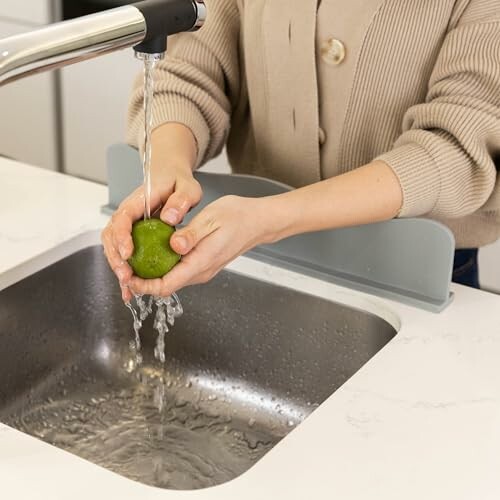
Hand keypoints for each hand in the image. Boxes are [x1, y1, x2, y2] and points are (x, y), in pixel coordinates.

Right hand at [101, 163, 201, 301]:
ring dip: (118, 267)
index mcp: (138, 200)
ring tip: (127, 288)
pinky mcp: (133, 233)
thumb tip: (169, 217)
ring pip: (113, 246)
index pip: (122, 218)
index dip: (121, 236)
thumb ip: (180, 201)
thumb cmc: (178, 181)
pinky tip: (131, 288)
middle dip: (115, 258)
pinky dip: (126, 269)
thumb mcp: (187, 188)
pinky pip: (124, 252)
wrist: (170, 174)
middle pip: (111, 235)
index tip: (127, 253)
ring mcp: (129, 223)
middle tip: (126, 277)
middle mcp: (128, 212)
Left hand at [127, 195, 272, 296]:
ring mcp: (203, 269)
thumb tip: (173, 246)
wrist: (257, 222)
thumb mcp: (211, 219)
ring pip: (172, 280)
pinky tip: (154, 252)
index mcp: (201, 262)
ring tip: (135, 260)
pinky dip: (163, 267)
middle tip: (125, 266)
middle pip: (166, 286)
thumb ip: (191, 234)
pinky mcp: (203, 263)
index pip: (167, 285)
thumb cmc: (237, 217)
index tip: (127, 276)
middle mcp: (201, 271)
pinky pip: (179, 271)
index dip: (144, 285)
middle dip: (143, 281)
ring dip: (152, 275)